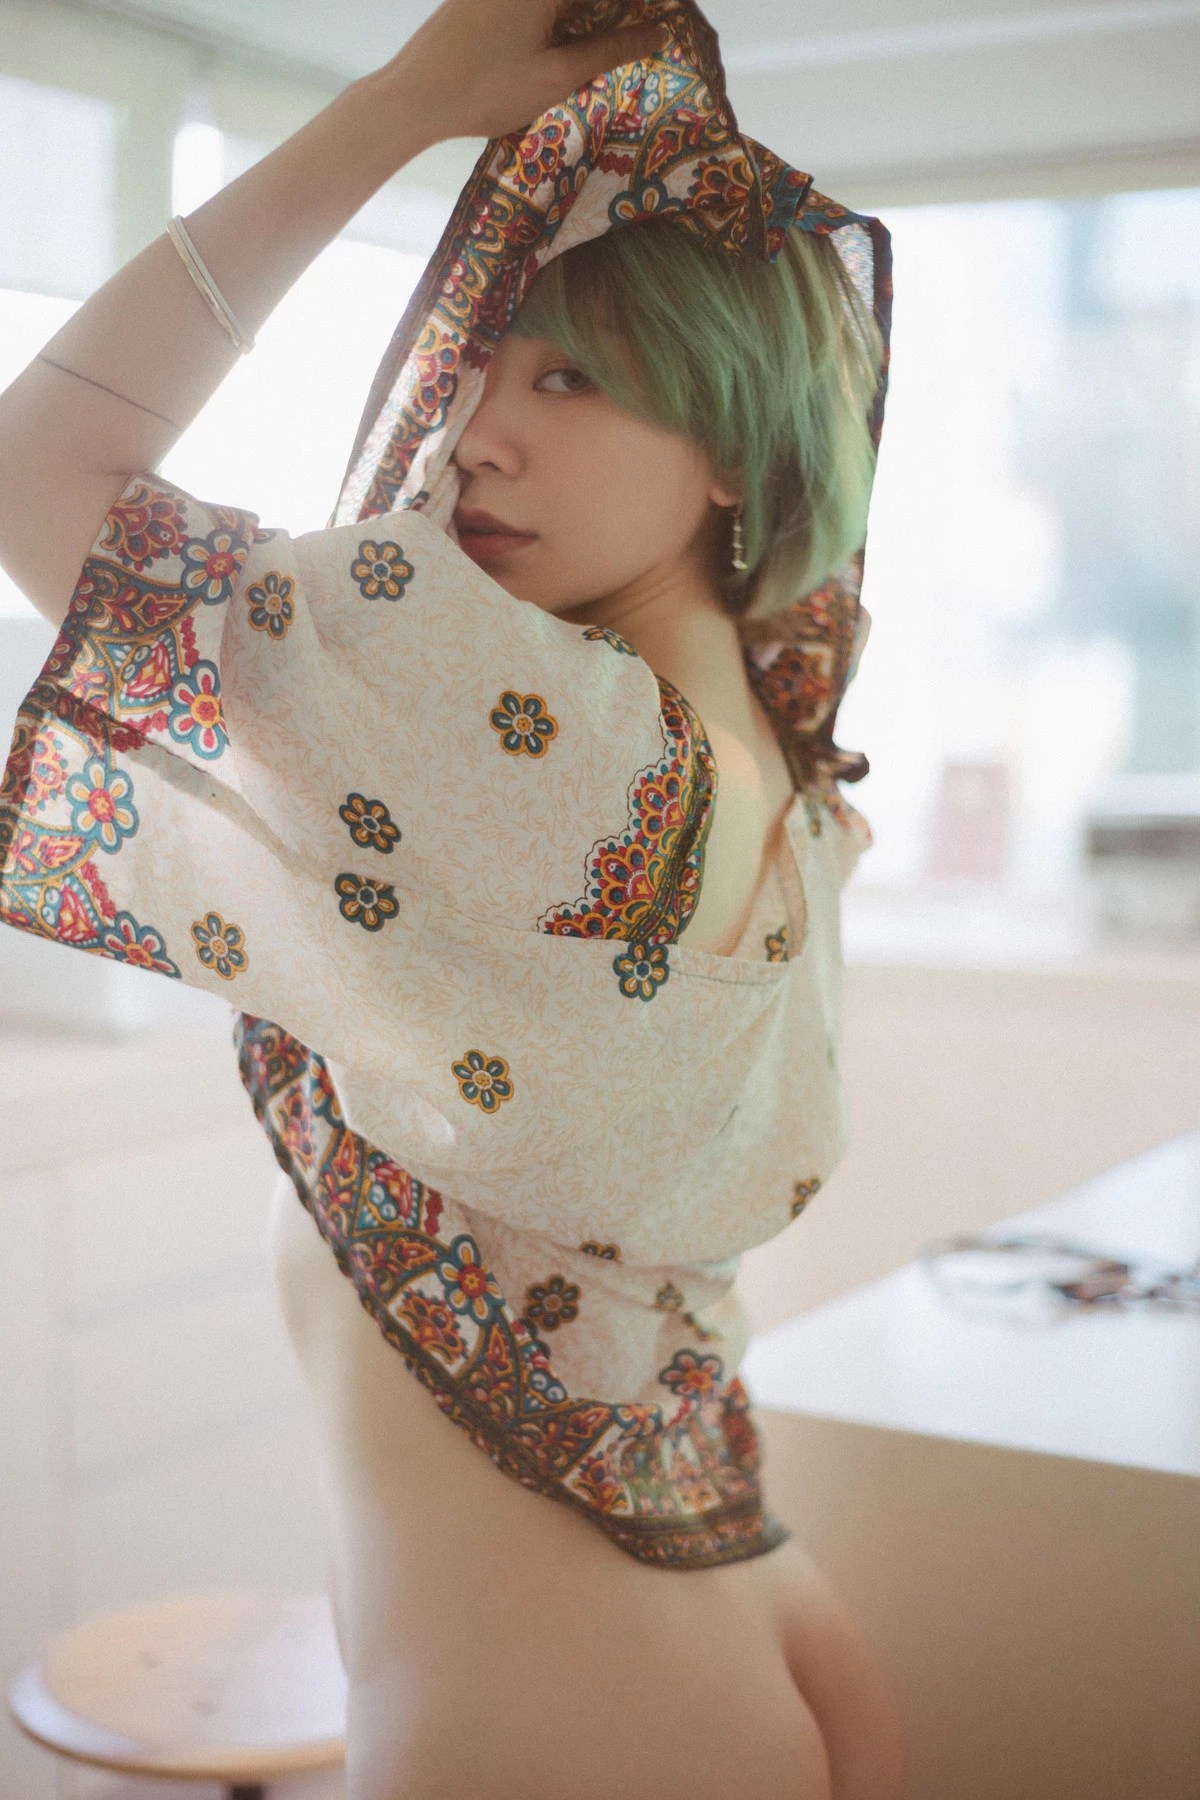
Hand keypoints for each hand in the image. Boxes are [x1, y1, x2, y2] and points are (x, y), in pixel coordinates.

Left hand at [382, 0, 669, 143]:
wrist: (414, 96)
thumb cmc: (486, 89)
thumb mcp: (556, 75)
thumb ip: (610, 50)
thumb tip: (658, 33)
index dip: (644, 6)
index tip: (668, 17)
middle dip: (616, 15)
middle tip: (648, 32)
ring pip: (560, 3)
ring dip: (588, 18)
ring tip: (618, 40)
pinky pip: (537, 4)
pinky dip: (561, 17)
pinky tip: (574, 42)